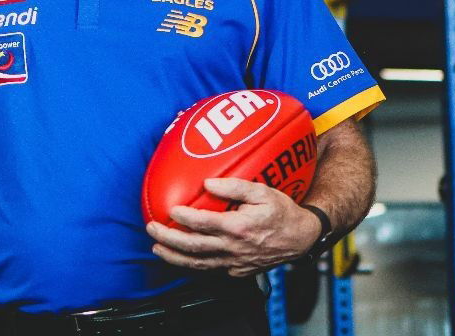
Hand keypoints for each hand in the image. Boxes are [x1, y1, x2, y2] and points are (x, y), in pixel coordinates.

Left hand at [145, 178, 321, 276]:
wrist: (301, 238)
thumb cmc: (282, 212)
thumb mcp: (263, 192)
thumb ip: (234, 186)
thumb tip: (208, 183)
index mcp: (239, 228)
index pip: (203, 224)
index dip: (183, 217)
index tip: (171, 209)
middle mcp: (234, 249)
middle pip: (193, 247)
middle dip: (169, 239)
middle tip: (152, 228)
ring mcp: (235, 263)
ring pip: (198, 264)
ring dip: (174, 257)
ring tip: (157, 247)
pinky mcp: (237, 271)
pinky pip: (210, 269)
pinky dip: (192, 264)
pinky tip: (181, 257)